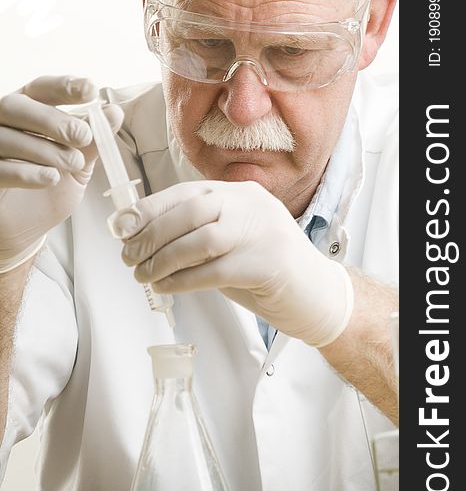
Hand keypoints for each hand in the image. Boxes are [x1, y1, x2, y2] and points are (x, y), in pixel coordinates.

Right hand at [0, 75, 122, 271]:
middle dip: (52, 119)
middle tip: (83, 135)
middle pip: (17, 106)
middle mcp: (3, 124)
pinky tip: (51, 177)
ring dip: (45, 149)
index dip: (63, 87)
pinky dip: (27, 172)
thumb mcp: (79, 164)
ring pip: (8, 137)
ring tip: (73, 163)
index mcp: (28, 112)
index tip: (90, 89)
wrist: (28, 227)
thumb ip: (94, 141)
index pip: (41, 89)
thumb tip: (114, 113)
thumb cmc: (50, 188)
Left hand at [113, 180, 353, 346]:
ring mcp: (263, 232)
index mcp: (243, 194)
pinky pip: (213, 270)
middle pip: (191, 211)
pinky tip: (166, 288)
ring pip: (199, 239)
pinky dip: (182, 281)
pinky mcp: (268, 264)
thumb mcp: (232, 242)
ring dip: (162, 260)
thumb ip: (197, 235)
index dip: (150, 209)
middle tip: (128, 256)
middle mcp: (253, 205)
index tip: (122, 226)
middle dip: (151, 235)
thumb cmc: (267, 271)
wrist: (317, 297)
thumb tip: (143, 239)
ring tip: (143, 275)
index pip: (187, 193)